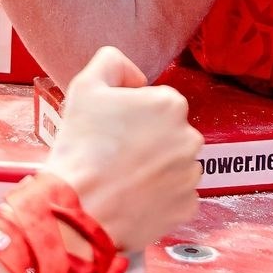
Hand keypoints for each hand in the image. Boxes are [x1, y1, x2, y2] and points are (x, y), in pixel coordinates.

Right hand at [46, 47, 202, 250]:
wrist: (82, 209)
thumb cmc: (82, 149)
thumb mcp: (85, 87)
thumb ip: (112, 63)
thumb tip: (134, 75)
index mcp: (170, 104)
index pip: (155, 101)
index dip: (131, 113)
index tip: (112, 128)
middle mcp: (189, 137)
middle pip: (167, 132)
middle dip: (146, 140)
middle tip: (114, 153)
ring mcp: (191, 174)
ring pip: (173, 163)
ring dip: (154, 168)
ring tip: (121, 176)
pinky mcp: (188, 205)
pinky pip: (175, 195)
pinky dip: (158, 196)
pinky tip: (132, 196)